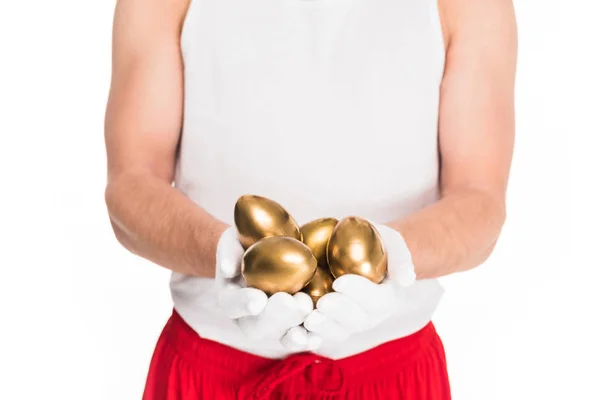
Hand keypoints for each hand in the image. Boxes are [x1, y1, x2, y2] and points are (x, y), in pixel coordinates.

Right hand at [215, 227, 321, 350]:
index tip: (258, 299)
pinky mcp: (293, 326)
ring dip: (293, 326)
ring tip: (307, 309)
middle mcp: (248, 319)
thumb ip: (230, 252)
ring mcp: (271, 326)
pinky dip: (309, 337)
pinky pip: (300, 336)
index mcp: (230, 299)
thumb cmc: (246, 244)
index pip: (232, 305)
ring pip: (280, 335)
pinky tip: (319, 333)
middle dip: (275, 316)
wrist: (266, 254)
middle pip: (257, 327)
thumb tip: (228, 268)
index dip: (243, 304)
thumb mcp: (234, 241)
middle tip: (289, 302)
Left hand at [304, 223, 415, 340]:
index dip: (359, 294)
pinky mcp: (327, 325)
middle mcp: (369, 316)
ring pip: (338, 333)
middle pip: (357, 322)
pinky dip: (307, 338)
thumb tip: (406, 280)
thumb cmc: (376, 244)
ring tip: (309, 320)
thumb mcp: (392, 242)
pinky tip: (295, 334)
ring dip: (324, 329)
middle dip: (339, 314)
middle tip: (323, 303)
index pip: (377, 301)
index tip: (339, 282)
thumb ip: (401, 256)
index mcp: (387, 298)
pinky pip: (318, 337)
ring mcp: (348, 324)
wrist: (356, 251)